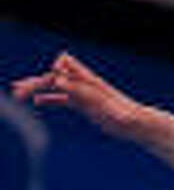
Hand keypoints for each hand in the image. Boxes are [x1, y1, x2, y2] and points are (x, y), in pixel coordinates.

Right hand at [11, 52, 142, 136]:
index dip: (56, 70)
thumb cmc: (125, 114)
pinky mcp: (83, 105)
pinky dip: (50, 99)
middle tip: (18, 91)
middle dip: (36, 82)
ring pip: (55, 87)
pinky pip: (62, 100)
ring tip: (19, 94)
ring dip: (37, 89)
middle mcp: (82, 83)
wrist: (138, 125)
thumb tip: (59, 80)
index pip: (65, 64)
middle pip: (54, 77)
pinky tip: (37, 102)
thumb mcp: (103, 103)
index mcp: (87, 79)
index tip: (54, 82)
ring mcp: (82, 94)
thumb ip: (80, 91)